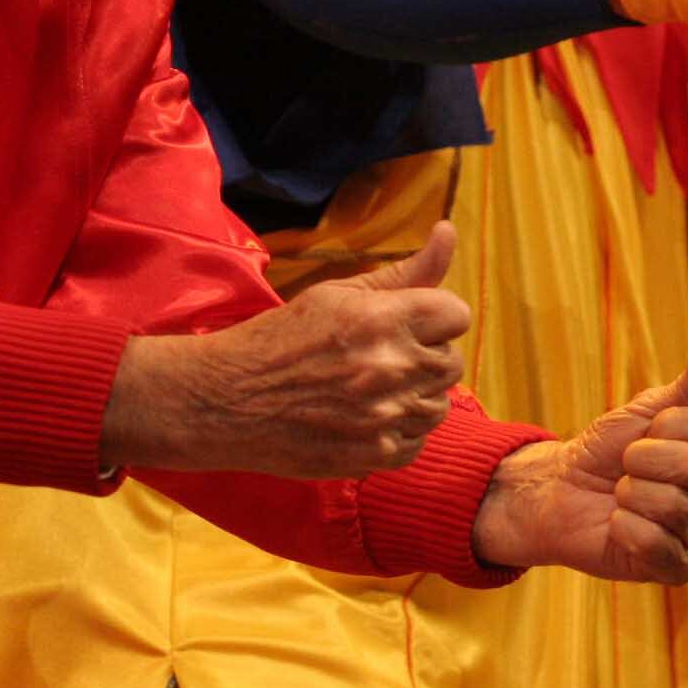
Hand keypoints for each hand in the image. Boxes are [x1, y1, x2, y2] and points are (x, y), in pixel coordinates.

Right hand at [102, 222, 471, 477]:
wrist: (229, 399)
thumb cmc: (282, 337)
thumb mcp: (339, 293)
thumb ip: (403, 271)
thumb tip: (448, 231)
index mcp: (382, 320)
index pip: (457, 315)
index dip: (436, 317)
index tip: (409, 323)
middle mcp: (390, 368)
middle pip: (452, 361)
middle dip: (425, 355)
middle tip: (382, 356)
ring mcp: (384, 416)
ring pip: (440, 404)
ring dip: (415, 395)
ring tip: (372, 388)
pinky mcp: (374, 455)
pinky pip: (418, 441)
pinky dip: (400, 432)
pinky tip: (366, 417)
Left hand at [471, 322, 687, 584]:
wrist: (565, 490)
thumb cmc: (613, 446)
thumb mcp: (652, 406)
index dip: (675, 422)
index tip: (653, 427)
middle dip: (642, 458)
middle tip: (630, 466)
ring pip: (669, 504)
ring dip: (629, 494)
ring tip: (625, 496)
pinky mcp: (682, 569)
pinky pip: (653, 542)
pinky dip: (623, 527)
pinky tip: (622, 526)